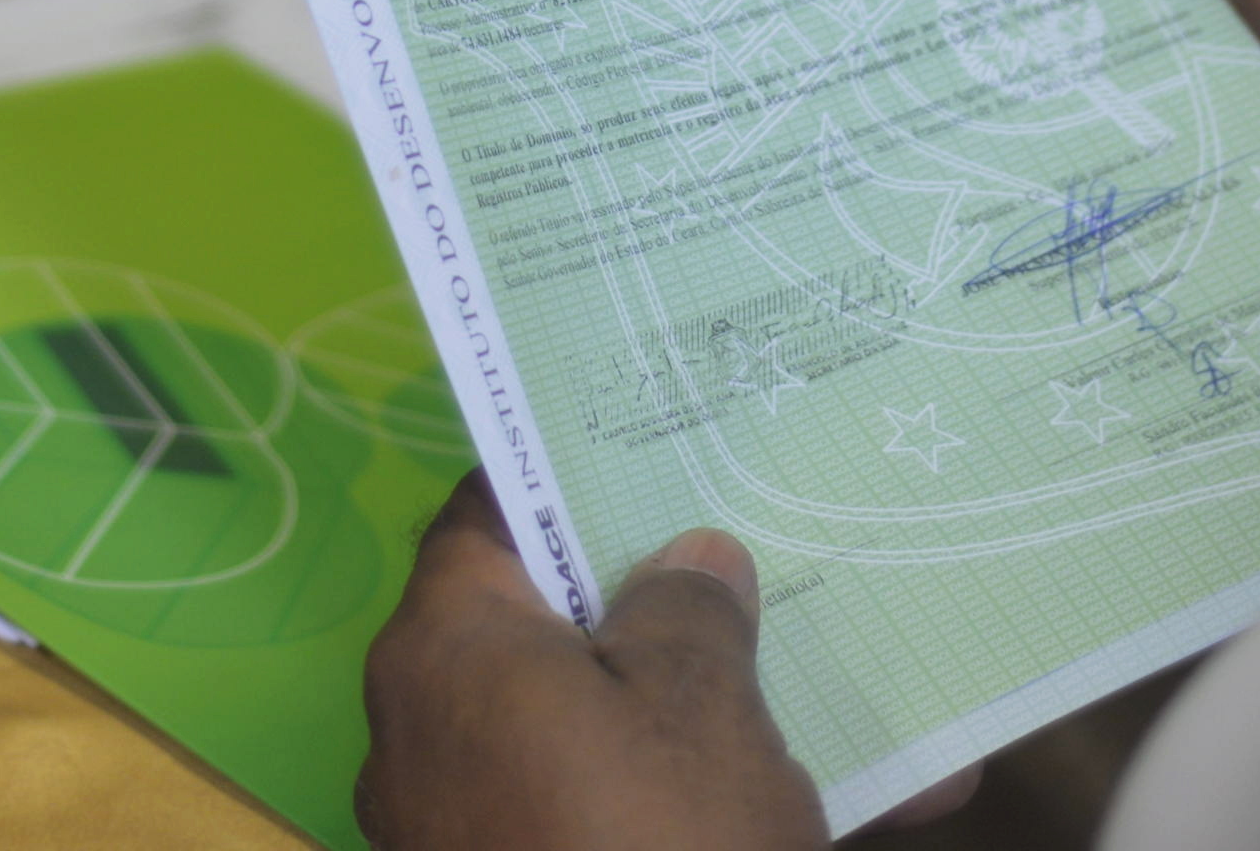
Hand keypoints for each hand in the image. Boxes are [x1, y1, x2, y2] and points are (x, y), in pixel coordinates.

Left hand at [358, 478, 831, 850]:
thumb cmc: (660, 844)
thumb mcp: (701, 706)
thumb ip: (689, 612)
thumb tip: (683, 561)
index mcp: (445, 650)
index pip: (486, 517)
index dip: (566, 475)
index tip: (647, 447)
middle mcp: (424, 737)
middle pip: (546, 634)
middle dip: (657, 608)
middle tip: (752, 561)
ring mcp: (461, 836)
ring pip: (594, 740)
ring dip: (703, 721)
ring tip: (824, 692)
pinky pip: (608, 824)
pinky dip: (695, 810)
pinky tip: (835, 810)